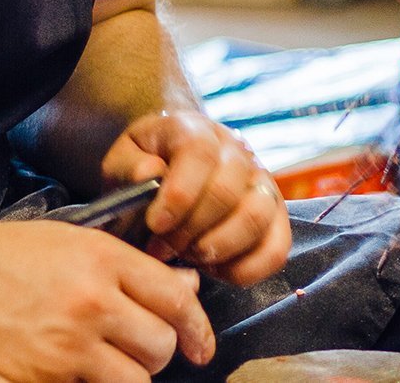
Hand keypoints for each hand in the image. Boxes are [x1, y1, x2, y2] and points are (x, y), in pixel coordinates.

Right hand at [0, 220, 213, 382]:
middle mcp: (90, 301)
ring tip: (108, 364)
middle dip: (158, 352)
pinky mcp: (40, 379)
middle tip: (140, 349)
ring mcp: (65, 345)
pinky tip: (77, 373)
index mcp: (101, 258)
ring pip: (134, 379)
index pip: (176, 298)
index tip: (200, 344)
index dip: (197, 327)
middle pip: (160, 345)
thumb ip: (129, 267)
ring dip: (129, 376)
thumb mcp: (68, 240)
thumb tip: (185, 290)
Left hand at [101, 111, 289, 285]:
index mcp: (197, 130)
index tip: (156, 224)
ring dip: (219, 248)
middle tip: (163, 248)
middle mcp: (238, 151)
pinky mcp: (276, 216)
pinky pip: (276, 249)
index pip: (200, 153)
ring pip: (257, 217)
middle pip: (228, 190)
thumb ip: (128, 166)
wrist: (173, 164)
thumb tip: (148, 173)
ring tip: (189, 256)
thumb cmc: (145, 168)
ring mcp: (262, 183)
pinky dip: (246, 269)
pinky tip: (215, 268)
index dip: (180, 193)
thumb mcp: (123, 161)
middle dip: (191, 229)